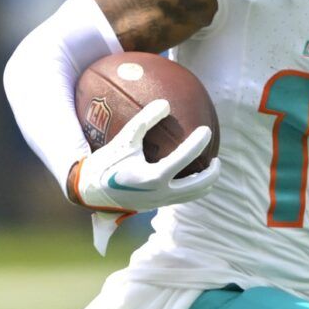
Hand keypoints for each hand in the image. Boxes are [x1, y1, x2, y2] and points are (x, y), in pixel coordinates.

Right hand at [68, 98, 218, 254]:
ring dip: (205, 183)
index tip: (206, 130)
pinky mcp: (156, 205)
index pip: (183, 160)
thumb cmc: (106, 162)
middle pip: (197, 186)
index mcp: (152, 178)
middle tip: (216, 158)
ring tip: (209, 168)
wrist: (92, 191)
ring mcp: (160, 202)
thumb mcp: (123, 139)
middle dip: (212, 173)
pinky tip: (190, 173)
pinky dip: (192, 187)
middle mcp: (160, 193)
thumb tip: (166, 103)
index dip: (197, 144)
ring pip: (193, 196)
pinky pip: (182, 197)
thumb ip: (144, 121)